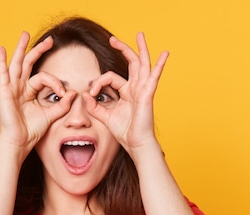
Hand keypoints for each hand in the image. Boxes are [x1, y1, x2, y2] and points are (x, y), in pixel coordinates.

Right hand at [0, 32, 74, 155]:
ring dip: (22, 48)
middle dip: (39, 50)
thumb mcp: (51, 115)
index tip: (63, 91)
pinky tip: (1, 49)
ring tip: (25, 34)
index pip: (43, 78)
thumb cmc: (32, 131)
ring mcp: (11, 88)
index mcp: (29, 92)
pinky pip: (2, 74)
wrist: (19, 142)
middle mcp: (19, 88)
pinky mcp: (3, 92)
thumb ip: (62, 104)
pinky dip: (1, 61)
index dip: (55, 82)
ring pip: (17, 64)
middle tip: (50, 39)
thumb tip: (74, 93)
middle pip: (29, 63)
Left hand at [83, 33, 168, 154]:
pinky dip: (159, 65)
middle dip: (122, 49)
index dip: (98, 82)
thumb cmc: (125, 132)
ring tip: (140, 35)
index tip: (90, 92)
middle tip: (113, 39)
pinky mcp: (148, 95)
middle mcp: (136, 88)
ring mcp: (143, 90)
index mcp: (126, 92)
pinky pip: (154, 77)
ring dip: (141, 49)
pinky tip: (165, 54)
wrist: (136, 144)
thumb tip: (85, 95)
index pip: (110, 77)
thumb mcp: (105, 117)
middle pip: (131, 63)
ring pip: (142, 64)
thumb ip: (94, 106)